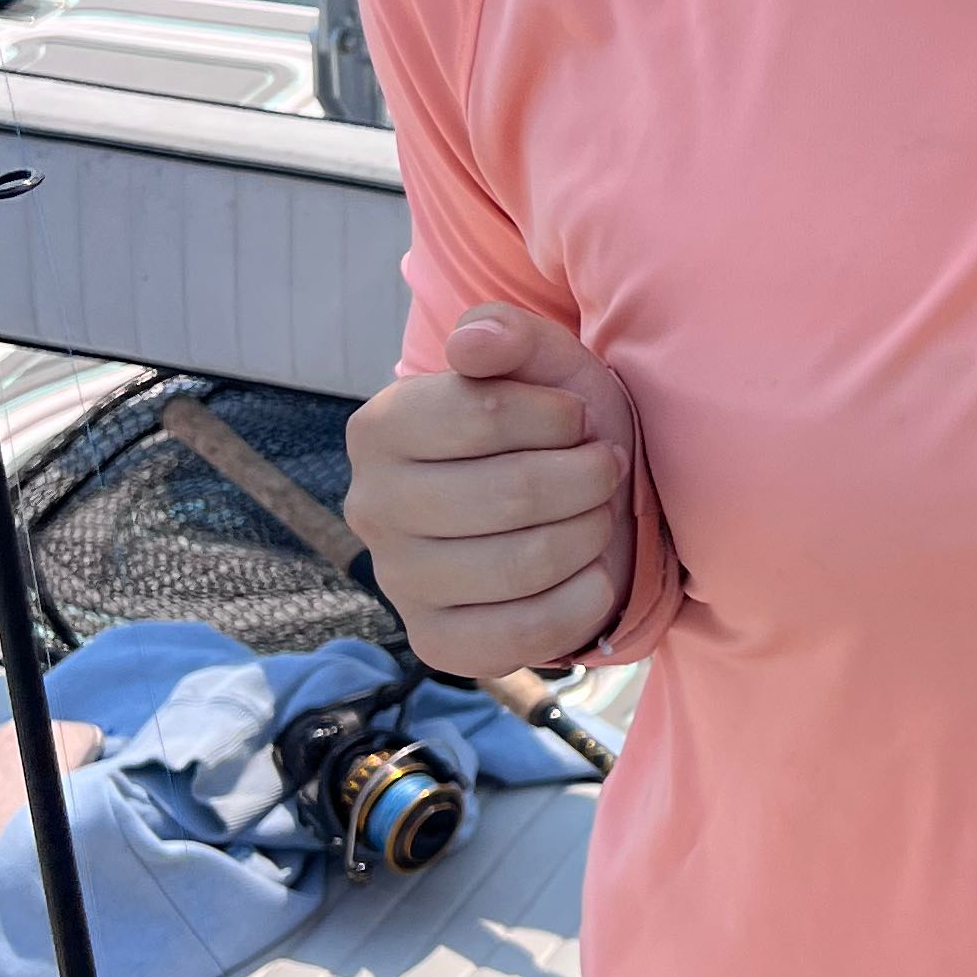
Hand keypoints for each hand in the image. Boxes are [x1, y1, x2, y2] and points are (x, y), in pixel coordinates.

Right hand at [342, 302, 635, 678]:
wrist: (566, 506)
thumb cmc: (550, 427)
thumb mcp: (541, 363)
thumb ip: (508, 334)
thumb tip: (472, 345)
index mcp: (380, 428)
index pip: (482, 414)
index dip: (556, 416)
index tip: (577, 418)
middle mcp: (372, 506)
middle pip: (512, 493)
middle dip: (586, 477)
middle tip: (604, 467)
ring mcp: (399, 582)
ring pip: (525, 562)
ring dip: (590, 531)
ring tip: (597, 512)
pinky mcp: (437, 642)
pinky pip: (528, 632)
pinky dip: (584, 597)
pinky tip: (591, 570)